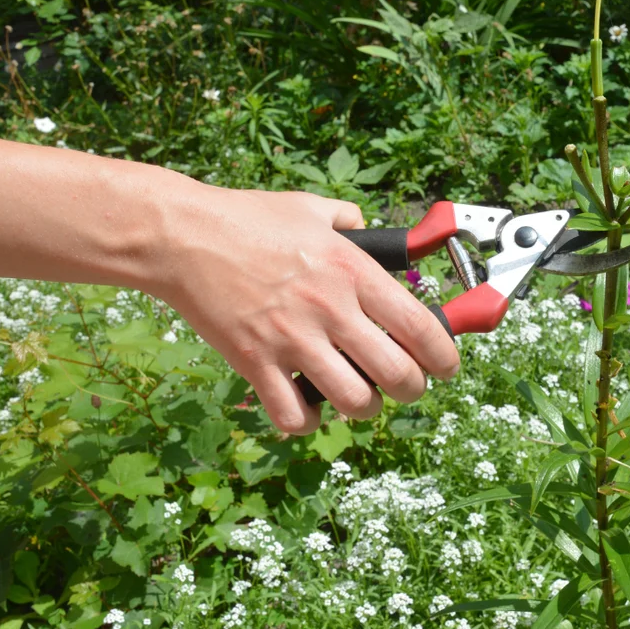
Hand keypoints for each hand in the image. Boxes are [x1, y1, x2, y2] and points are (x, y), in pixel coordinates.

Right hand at [154, 186, 459, 433]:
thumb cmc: (246, 218)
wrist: (182, 236)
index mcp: (352, 271)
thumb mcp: (311, 208)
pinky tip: (306, 405)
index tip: (447, 366)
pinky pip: (293, 414)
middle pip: (398, 374)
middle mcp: (331, 309)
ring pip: (355, 401)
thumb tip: (369, 229)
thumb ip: (349, 222)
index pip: (420, 326)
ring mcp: (293, 340)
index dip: (445, 356)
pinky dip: (306, 420)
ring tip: (359, 396)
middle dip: (413, 389)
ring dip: (365, 406)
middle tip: (407, 385)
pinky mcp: (255, 362)